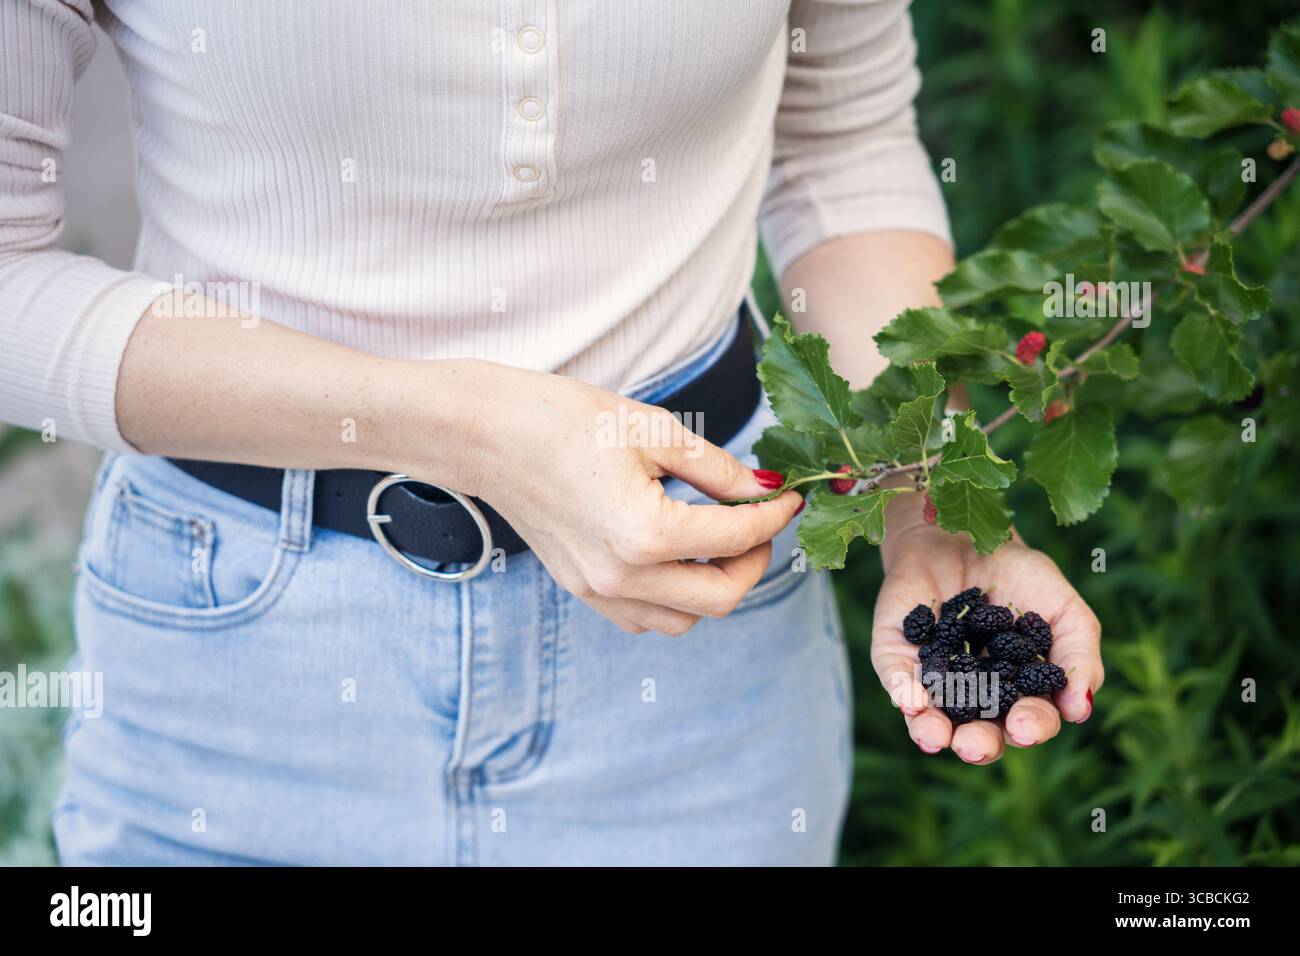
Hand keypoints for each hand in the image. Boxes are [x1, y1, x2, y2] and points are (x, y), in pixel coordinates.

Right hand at [430, 361, 802, 634]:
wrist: (487, 434)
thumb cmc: (564, 419)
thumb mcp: (654, 431)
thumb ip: (718, 470)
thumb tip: (766, 490)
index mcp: (644, 533)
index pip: (736, 539)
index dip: (775, 516)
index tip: (790, 496)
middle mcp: (622, 576)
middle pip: (721, 598)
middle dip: (754, 561)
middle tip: (759, 522)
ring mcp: (598, 590)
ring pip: (685, 619)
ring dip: (715, 587)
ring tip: (719, 539)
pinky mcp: (582, 590)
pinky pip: (646, 617)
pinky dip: (675, 597)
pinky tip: (677, 556)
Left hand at [870, 489, 1102, 763]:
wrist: (968, 532)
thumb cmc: (1021, 576)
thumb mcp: (1065, 610)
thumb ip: (1078, 657)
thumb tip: (1082, 710)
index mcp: (1018, 692)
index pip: (1026, 722)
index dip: (1029, 727)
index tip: (1025, 724)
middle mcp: (974, 695)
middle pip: (978, 732)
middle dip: (977, 743)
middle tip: (974, 744)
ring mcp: (933, 679)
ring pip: (930, 719)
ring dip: (932, 732)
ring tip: (934, 735)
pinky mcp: (897, 656)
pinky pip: (896, 679)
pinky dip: (901, 690)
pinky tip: (908, 700)